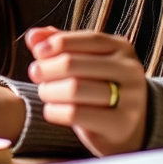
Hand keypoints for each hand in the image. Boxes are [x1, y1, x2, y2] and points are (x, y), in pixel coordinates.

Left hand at [26, 27, 147, 156]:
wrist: (127, 127)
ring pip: (73, 88)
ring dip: (49, 90)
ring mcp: (129, 99)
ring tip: (44, 92)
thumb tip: (32, 36)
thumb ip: (61, 44)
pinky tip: (51, 110)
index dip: (58, 43)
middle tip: (34, 74)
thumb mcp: (85, 60)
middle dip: (47, 68)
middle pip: (73, 63)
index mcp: (122, 48)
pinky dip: (55, 111)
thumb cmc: (100, 86)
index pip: (88, 38)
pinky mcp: (119, 125)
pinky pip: (75, 114)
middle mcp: (130, 71)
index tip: (37, 51)